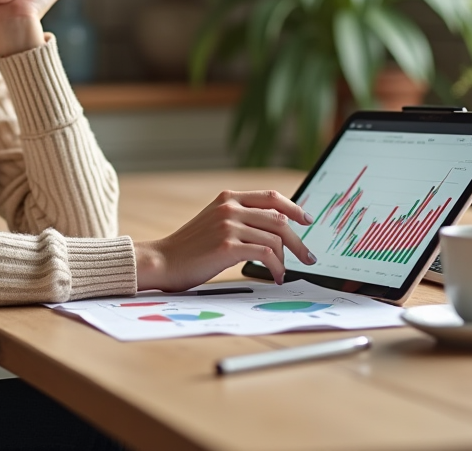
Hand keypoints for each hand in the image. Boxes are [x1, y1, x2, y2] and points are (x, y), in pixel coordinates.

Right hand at [133, 190, 316, 291]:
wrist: (163, 261)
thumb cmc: (190, 247)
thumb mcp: (215, 222)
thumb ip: (241, 218)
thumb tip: (277, 227)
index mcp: (228, 197)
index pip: (271, 196)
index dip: (294, 207)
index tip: (307, 220)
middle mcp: (230, 207)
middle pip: (279, 219)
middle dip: (299, 240)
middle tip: (308, 257)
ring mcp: (229, 226)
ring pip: (275, 238)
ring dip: (286, 259)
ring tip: (284, 272)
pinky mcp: (227, 246)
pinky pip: (265, 254)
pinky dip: (276, 267)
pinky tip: (275, 276)